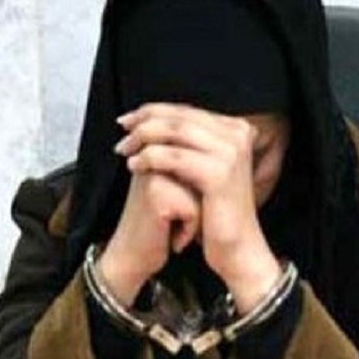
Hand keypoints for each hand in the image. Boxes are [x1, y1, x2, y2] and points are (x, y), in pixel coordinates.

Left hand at [115, 103, 281, 313]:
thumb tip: (157, 120)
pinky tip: (134, 165)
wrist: (238, 248)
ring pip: (174, 131)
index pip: (187, 110)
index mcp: (236, 129)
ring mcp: (230, 153)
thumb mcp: (206, 168)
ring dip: (142, 137)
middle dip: (144, 121)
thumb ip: (191, 142)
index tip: (128, 121)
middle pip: (180, 116)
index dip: (153, 111)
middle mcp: (237, 135)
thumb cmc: (217, 212)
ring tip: (124, 149)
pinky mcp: (218, 173)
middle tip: (121, 130)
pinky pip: (173, 157)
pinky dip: (149, 158)